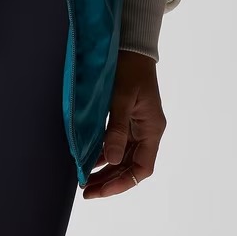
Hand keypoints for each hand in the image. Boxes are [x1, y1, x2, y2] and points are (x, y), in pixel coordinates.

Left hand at [82, 49, 164, 198]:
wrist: (131, 44)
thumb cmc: (129, 68)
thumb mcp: (122, 98)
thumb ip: (116, 128)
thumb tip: (110, 160)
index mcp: (152, 129)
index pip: (142, 168)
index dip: (123, 182)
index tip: (101, 190)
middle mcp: (146, 131)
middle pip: (130, 166)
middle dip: (110, 181)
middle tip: (87, 191)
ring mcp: (136, 125)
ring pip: (122, 157)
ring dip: (105, 170)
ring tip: (84, 181)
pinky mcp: (126, 118)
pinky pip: (116, 143)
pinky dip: (103, 153)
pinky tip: (88, 159)